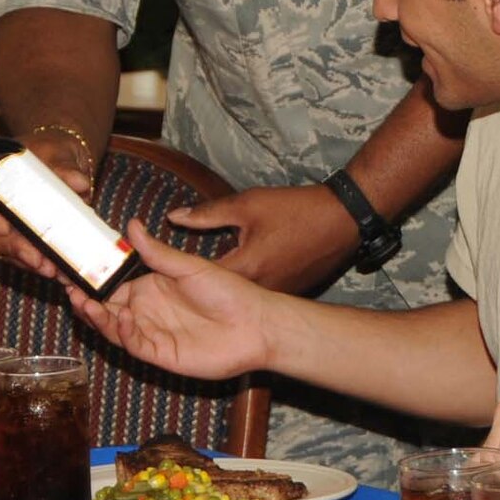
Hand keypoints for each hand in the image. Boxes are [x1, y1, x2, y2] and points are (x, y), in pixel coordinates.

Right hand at [0, 131, 94, 280]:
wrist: (63, 161)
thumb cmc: (51, 151)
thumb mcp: (58, 151)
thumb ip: (64, 165)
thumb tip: (78, 182)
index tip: (2, 226)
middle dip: (13, 248)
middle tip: (37, 258)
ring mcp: (4, 225)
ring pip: (5, 250)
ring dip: (27, 261)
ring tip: (51, 269)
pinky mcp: (20, 239)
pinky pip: (23, 256)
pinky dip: (39, 264)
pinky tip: (58, 270)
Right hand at [64, 220, 274, 378]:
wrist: (255, 324)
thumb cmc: (228, 291)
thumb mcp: (189, 266)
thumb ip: (156, 252)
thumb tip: (131, 224)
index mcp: (150, 286)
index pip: (112, 285)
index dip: (91, 281)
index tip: (72, 273)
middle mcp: (146, 310)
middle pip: (106, 308)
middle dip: (86, 301)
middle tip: (69, 290)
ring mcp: (151, 333)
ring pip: (113, 328)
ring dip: (97, 317)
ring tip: (83, 303)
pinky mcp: (159, 354)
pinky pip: (133, 344)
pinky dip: (121, 332)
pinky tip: (118, 317)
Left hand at [167, 184, 356, 293]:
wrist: (345, 218)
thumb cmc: (298, 209)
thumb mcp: (247, 204)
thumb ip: (207, 214)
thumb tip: (174, 218)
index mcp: (243, 268)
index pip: (196, 281)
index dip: (174, 278)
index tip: (154, 275)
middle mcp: (258, 288)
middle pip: (215, 295)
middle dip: (194, 288)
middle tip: (171, 282)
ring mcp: (276, 292)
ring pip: (236, 295)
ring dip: (220, 289)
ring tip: (201, 281)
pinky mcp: (289, 289)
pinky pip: (257, 291)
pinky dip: (244, 285)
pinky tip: (240, 275)